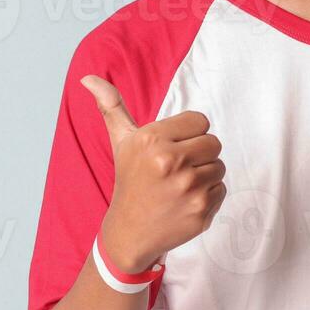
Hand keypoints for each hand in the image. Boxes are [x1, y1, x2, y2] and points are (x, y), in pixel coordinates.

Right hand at [80, 74, 227, 273]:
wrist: (129, 232)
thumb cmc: (129, 180)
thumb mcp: (121, 141)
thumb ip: (112, 106)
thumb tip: (88, 77)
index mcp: (152, 139)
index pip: (201, 121)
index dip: (189, 134)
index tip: (173, 148)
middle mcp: (170, 162)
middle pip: (214, 142)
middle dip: (199, 154)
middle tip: (177, 169)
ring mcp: (188, 188)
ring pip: (219, 166)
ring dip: (204, 175)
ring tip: (180, 185)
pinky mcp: (201, 210)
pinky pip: (222, 189)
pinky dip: (208, 195)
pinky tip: (185, 202)